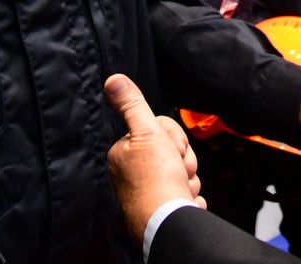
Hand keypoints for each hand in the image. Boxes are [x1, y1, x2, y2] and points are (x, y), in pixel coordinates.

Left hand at [104, 74, 205, 242]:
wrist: (169, 221)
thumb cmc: (157, 178)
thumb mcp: (146, 132)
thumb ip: (132, 105)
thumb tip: (113, 79)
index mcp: (123, 152)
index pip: (159, 129)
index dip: (173, 136)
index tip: (171, 150)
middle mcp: (131, 173)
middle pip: (172, 149)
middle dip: (183, 158)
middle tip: (177, 169)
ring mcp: (146, 191)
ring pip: (181, 169)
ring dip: (188, 176)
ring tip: (179, 187)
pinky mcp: (161, 206)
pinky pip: (183, 191)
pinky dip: (187, 194)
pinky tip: (181, 199)